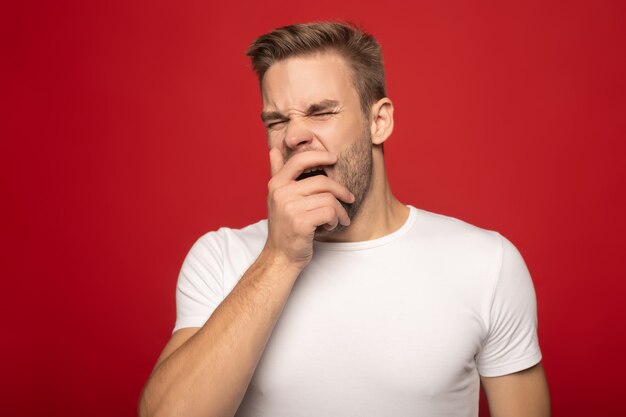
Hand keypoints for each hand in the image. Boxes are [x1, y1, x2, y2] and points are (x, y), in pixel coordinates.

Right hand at [265, 148, 354, 266]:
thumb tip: (274, 149)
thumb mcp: (277, 198)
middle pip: (322, 182)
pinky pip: (329, 212)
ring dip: (339, 211)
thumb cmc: (285, 227)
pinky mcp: (300, 223)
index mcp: (276, 184)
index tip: (334, 159)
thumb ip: (277, 173)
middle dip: (340, 191)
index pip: (299, 160)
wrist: (281, 256)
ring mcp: (289, 208)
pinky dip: (335, 220)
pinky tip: (329, 227)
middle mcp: (280, 193)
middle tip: (349, 199)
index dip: (319, 156)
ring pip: (329, 199)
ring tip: (338, 219)